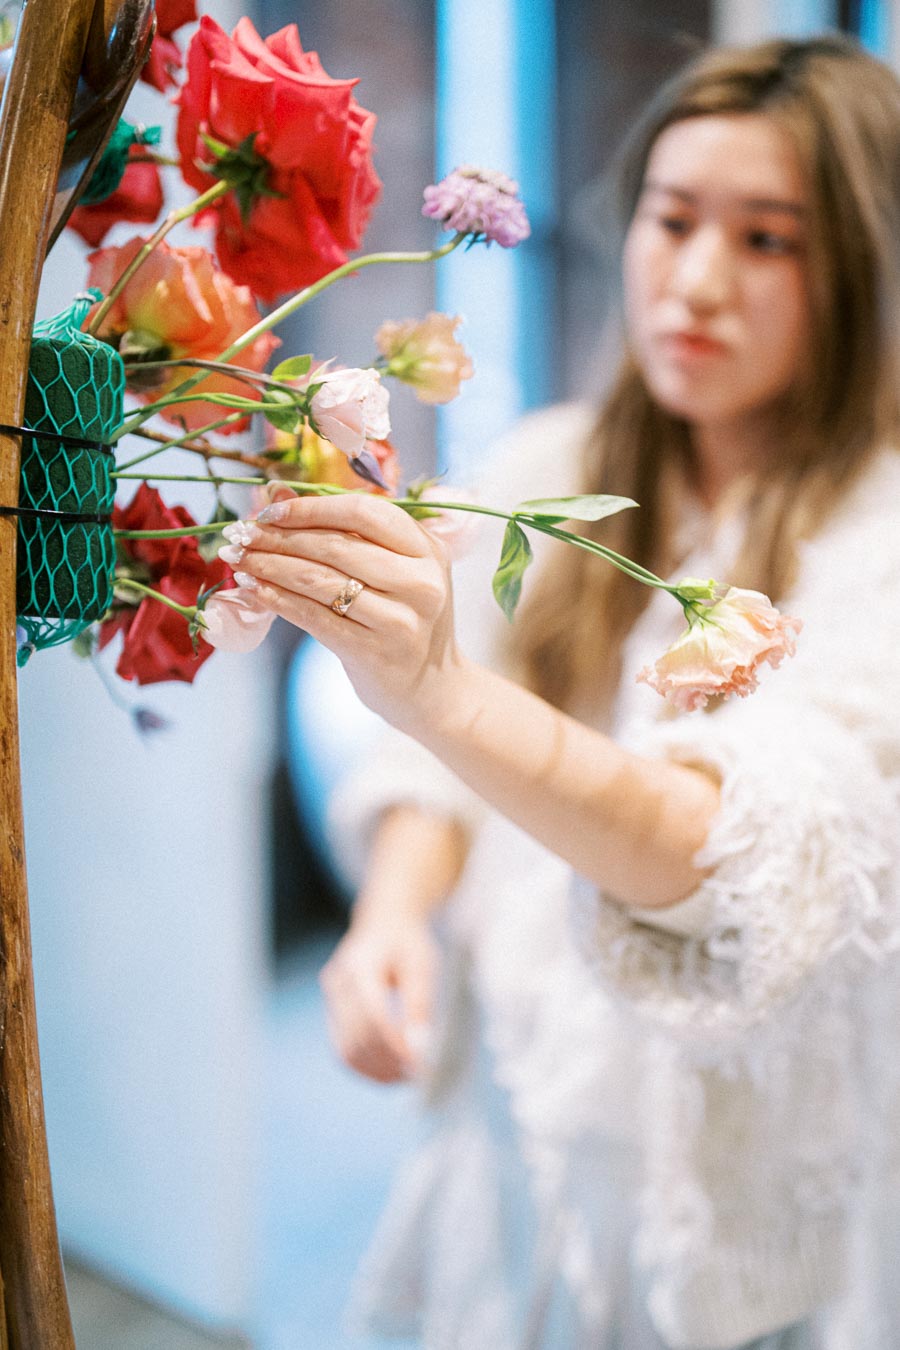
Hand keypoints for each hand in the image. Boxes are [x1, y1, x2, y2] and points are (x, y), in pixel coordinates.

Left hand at [229, 491, 465, 734]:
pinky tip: (253, 590)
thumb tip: (277, 495)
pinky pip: (315, 618)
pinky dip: (278, 600)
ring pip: (320, 581)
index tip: (270, 511)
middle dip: (280, 537)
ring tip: (239, 558)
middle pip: (336, 545)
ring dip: (270, 566)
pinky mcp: (376, 653)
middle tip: (242, 535)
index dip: (312, 508)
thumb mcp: (389, 570)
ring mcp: (401, 619)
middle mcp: (421, 582)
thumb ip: (341, 532)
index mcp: (426, 549)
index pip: (364, 513)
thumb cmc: (401, 619)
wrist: (431, 687)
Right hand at [319, 914, 438, 1083]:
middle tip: (415, 1077)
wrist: (384, 921)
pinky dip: (362, 1065)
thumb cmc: (407, 942)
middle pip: (357, 1037)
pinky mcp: (333, 1009)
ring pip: (345, 1048)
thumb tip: (419, 1048)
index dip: (394, 1045)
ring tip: (402, 1080)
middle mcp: (339, 982)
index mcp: (361, 965)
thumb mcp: (422, 965)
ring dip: (373, 1070)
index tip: (418, 1066)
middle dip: (385, 1063)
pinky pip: (341, 1046)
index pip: (373, 1016)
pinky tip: (385, 1073)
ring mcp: (331, 997)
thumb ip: (419, 1005)